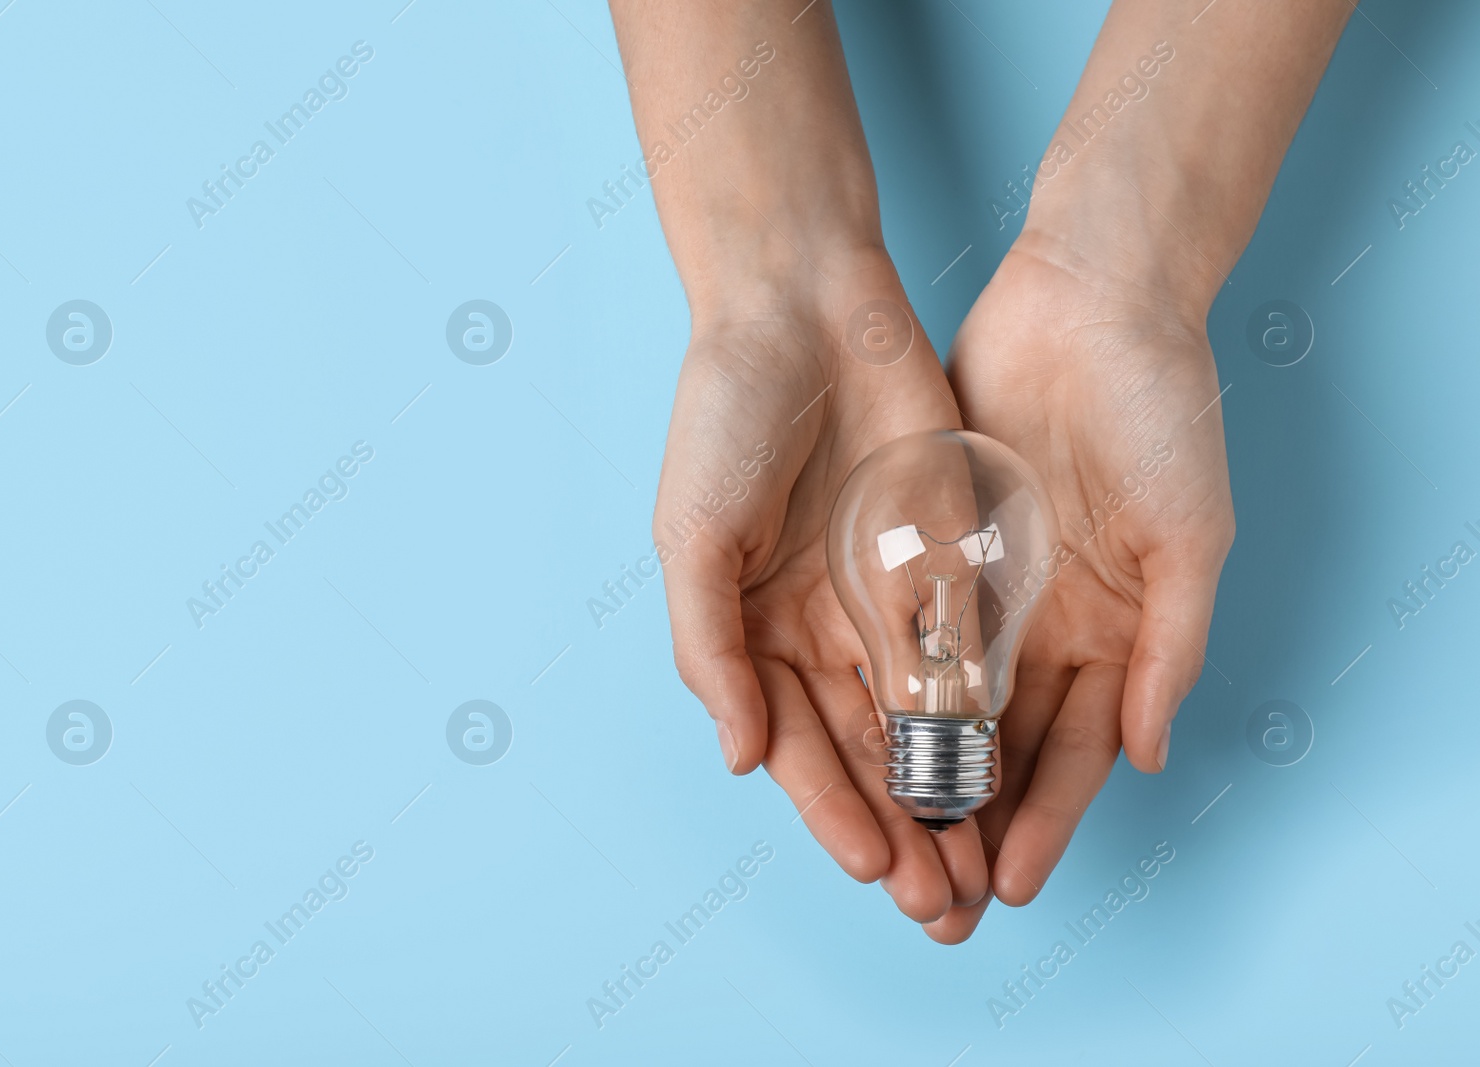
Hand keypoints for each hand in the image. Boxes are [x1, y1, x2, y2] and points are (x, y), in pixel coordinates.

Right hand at [654, 250, 994, 925]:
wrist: (803, 306)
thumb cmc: (724, 416)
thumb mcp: (690, 536)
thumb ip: (709, 651)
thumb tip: (739, 759)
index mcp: (751, 630)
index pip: (797, 746)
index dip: (835, 811)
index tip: (878, 868)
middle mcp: (820, 628)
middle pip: (867, 752)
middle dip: (903, 829)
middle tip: (941, 906)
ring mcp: (885, 597)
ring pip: (928, 721)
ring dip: (952, 796)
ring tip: (981, 868)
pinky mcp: (948, 557)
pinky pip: (973, 649)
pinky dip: (992, 715)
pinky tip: (1017, 771)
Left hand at [926, 236, 1234, 941]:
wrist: (1090, 301)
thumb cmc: (1162, 411)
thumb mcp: (1187, 534)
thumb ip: (1170, 646)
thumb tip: (1149, 757)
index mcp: (1114, 628)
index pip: (1074, 748)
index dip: (1046, 817)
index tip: (1014, 883)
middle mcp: (1041, 621)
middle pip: (998, 744)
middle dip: (969, 820)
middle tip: (936, 895)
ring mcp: (982, 584)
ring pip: (938, 701)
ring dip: (914, 773)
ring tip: (886, 841)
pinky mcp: (927, 540)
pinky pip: (897, 627)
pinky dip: (878, 685)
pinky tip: (852, 739)